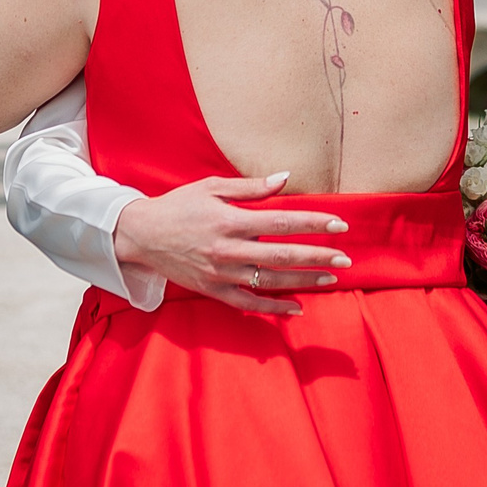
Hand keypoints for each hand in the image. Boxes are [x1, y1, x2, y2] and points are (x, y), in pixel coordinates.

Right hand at [113, 172, 350, 316]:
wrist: (141, 235)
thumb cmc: (179, 206)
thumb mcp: (212, 187)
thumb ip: (251, 187)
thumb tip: (286, 178)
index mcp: (230, 220)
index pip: (282, 221)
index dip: (313, 223)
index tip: (339, 224)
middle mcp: (228, 250)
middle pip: (283, 255)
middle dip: (318, 256)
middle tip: (345, 258)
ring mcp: (222, 274)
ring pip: (271, 280)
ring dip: (304, 280)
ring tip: (331, 278)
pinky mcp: (214, 291)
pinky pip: (249, 303)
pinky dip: (274, 307)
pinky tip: (298, 307)